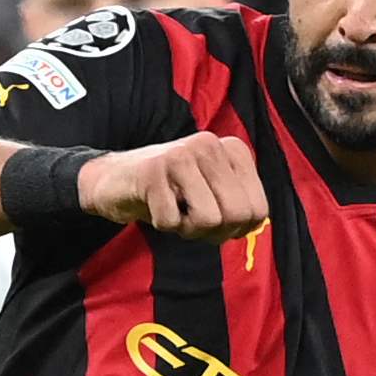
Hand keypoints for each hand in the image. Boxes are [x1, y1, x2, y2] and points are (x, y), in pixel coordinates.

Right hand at [85, 133, 268, 242]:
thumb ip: (241, 205)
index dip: (236, 229)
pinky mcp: (152, 170)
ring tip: (174, 211)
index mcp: (234, 150)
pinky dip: (161, 224)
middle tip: (192, 220)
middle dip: (215, 231)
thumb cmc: (171, 191)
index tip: (214, 218)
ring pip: (209, 219)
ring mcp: (181, 154)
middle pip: (237, 215)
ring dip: (188, 229)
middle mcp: (211, 144)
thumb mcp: (215, 192)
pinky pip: (170, 222)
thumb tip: (253, 223)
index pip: (259, 210)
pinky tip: (153, 205)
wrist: (117, 179)